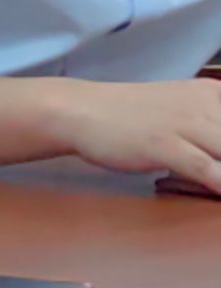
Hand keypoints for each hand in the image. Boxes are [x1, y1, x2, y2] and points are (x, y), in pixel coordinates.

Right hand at [54, 77, 220, 191]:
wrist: (80, 110)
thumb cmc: (130, 117)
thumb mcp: (181, 113)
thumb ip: (210, 129)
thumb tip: (220, 157)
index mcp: (213, 94)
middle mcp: (206, 104)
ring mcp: (185, 123)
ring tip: (220, 192)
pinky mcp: (163, 144)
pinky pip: (206, 169)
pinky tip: (220, 192)